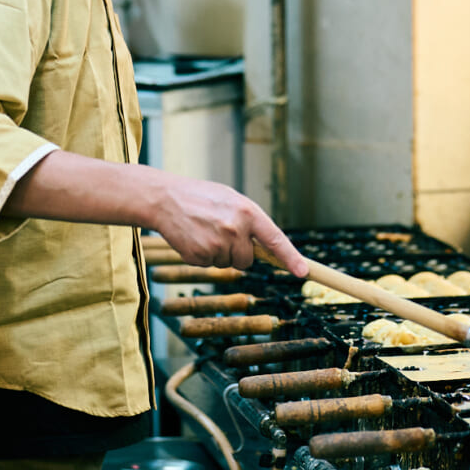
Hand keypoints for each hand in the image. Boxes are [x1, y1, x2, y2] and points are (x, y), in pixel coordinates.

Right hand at [151, 175, 307, 277]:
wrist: (166, 199)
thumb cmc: (201, 197)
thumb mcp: (231, 200)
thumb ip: (250, 220)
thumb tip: (267, 244)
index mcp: (247, 211)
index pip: (275, 239)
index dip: (291, 258)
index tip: (303, 272)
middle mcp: (236, 229)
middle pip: (247, 260)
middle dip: (237, 252)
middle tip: (219, 232)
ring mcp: (218, 244)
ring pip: (228, 263)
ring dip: (218, 253)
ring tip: (204, 231)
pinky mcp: (200, 256)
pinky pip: (209, 265)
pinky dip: (202, 256)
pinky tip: (194, 238)